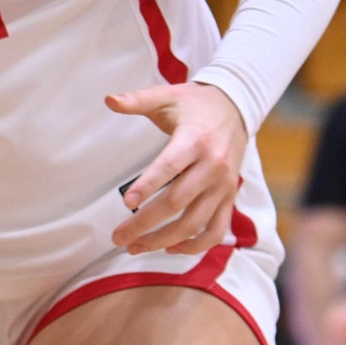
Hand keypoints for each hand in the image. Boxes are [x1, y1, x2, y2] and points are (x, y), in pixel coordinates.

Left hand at [107, 82, 248, 255]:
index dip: (148, 185)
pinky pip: (216, 230)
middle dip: (145, 223)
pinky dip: (195, 245)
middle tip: (118, 236)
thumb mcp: (167, 96)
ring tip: (135, 247)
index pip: (170, 167)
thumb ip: (137, 100)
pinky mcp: (230, 197)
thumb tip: (109, 99)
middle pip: (178, 202)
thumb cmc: (195, 103)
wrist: (237, 108)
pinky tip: (170, 249)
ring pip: (195, 223)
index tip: (126, 203)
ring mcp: (223, 186)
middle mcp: (213, 166)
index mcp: (195, 140)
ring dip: (164, 240)